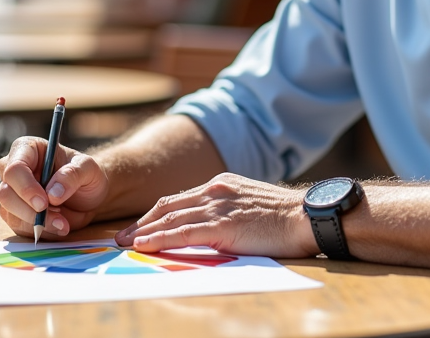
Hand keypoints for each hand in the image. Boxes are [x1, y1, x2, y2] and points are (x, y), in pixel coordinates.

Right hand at [0, 137, 109, 238]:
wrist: (88, 195)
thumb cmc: (86, 174)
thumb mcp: (88, 168)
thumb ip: (72, 175)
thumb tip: (53, 193)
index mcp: (27, 149)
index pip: (14, 168)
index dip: (26, 187)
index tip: (44, 203)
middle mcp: (14, 170)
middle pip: (5, 193)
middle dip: (30, 211)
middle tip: (58, 219)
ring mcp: (12, 193)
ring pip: (9, 213)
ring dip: (37, 223)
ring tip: (63, 224)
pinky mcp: (15, 213)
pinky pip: (18, 227)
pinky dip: (39, 231)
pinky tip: (58, 227)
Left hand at [115, 173, 317, 257]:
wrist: (307, 216)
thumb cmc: (286, 217)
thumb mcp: (251, 204)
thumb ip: (229, 210)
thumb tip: (214, 227)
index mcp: (221, 184)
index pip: (180, 199)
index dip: (156, 214)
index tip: (140, 226)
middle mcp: (215, 190)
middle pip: (168, 206)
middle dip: (142, 222)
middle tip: (122, 236)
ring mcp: (218, 206)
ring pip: (170, 219)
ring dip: (144, 232)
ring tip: (124, 243)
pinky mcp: (222, 225)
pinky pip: (182, 232)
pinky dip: (159, 239)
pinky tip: (144, 245)